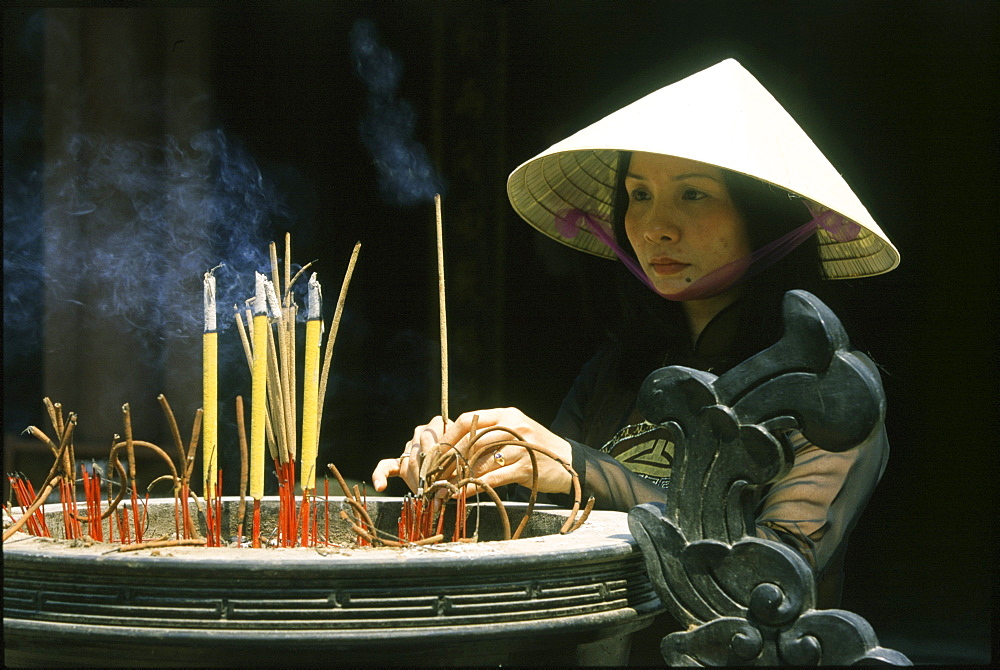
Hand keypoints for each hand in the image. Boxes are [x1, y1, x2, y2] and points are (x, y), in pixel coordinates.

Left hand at [371, 408, 573, 495]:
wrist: (571, 462)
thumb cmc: (536, 449)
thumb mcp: (514, 433)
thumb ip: (489, 435)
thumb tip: (453, 445)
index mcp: (506, 415)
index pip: (470, 419)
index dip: (449, 435)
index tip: (435, 450)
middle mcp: (513, 427)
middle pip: (472, 442)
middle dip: (450, 460)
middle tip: (434, 474)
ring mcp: (521, 447)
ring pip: (481, 460)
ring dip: (459, 476)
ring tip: (444, 487)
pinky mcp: (527, 468)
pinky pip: (494, 478)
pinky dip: (475, 486)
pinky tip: (463, 493)